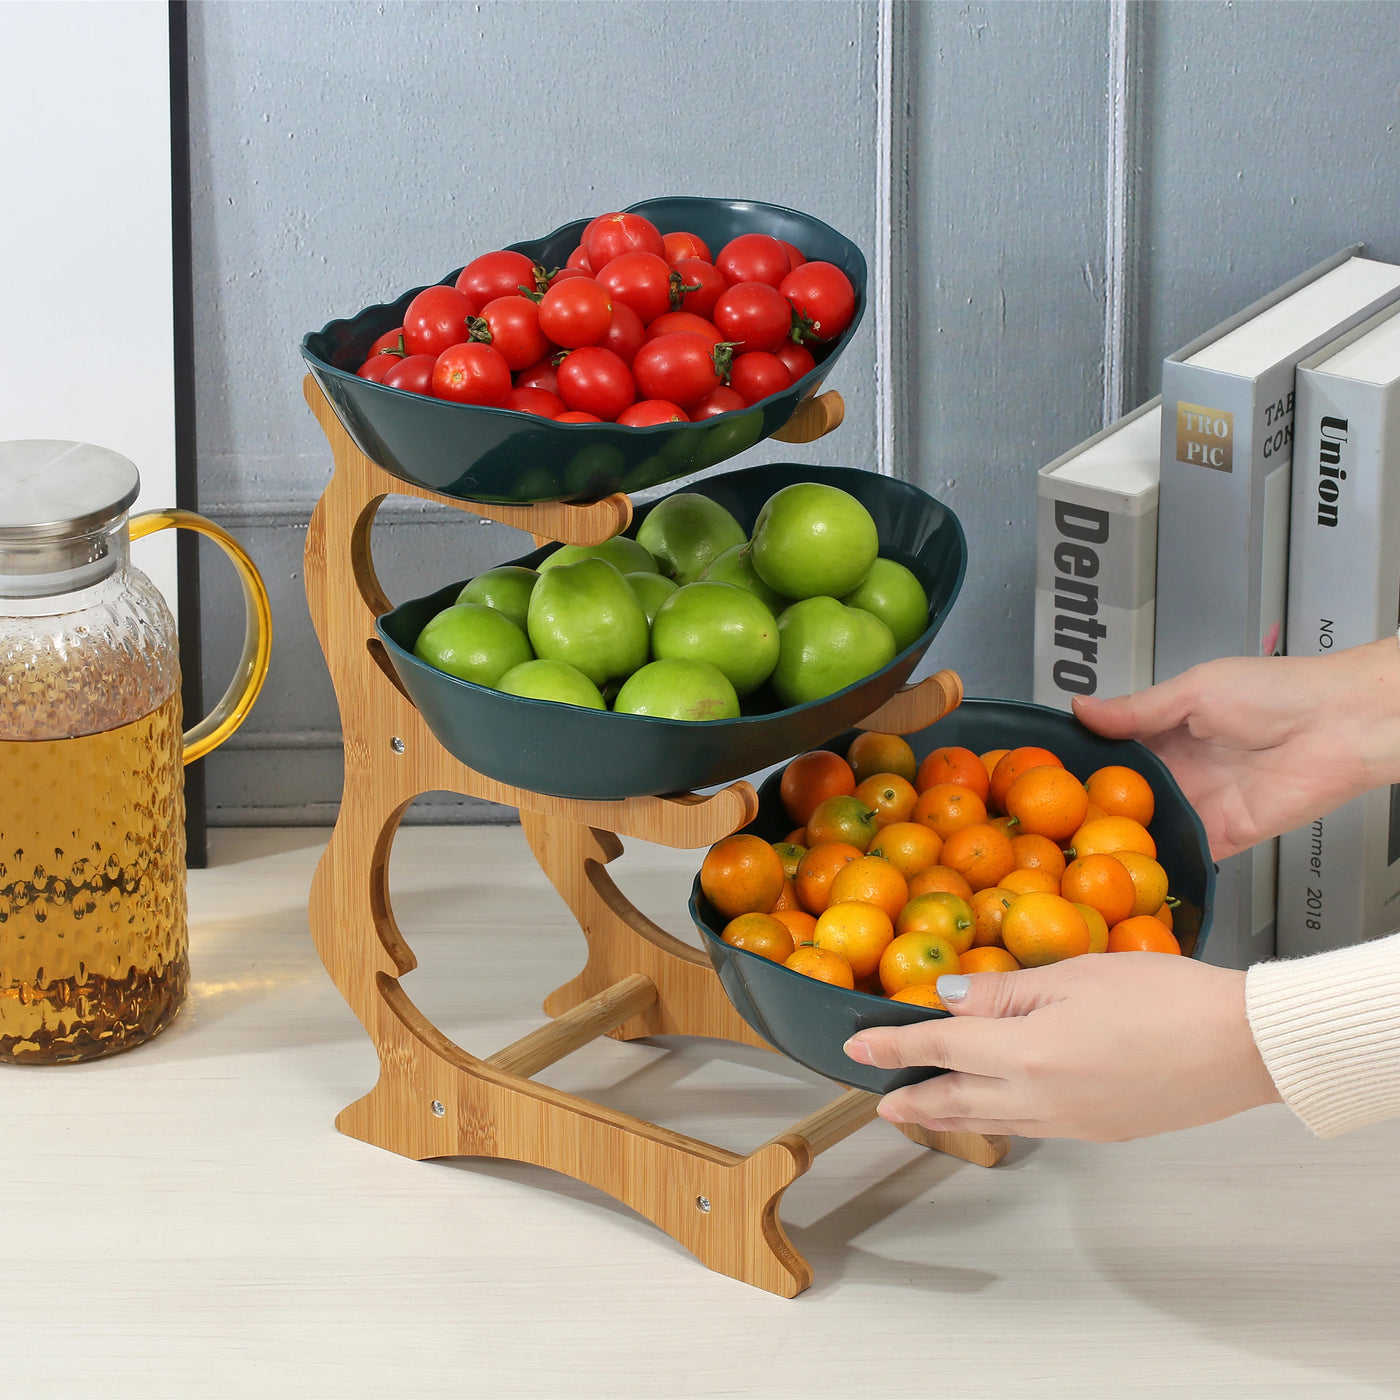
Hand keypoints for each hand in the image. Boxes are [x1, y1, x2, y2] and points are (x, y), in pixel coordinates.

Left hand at [844, 957, 1279, 1140]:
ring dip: (948, 1114)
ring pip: (991, 1120)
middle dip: (911, 1098)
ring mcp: (1072, 1122)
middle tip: (877, 1099)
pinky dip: (997, 1118)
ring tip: (920, 1109)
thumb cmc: (1166, 996)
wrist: (1243, 1045)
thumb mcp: (1073, 974)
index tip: (857, 1049)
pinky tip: (995, 1106)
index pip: (940, 1046)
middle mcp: (1041, 1097)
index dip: (894, 1047)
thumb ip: (1004, 990)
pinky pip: (1031, 1126)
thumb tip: (948, 995)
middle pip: (956, 1099)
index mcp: (1027, 1052)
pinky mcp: (1100, 1131)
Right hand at [1072, 637, 1399, 858]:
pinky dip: (1161, 862)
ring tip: (1081, 847)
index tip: (1047, 774)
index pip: (1113, 749)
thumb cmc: (1279, 693)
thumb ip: (1137, 708)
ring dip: (1122, 837)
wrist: (1340, 726)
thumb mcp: (1194, 689)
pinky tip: (1130, 866)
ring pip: (1148, 826)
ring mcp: (1199, 803)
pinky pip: (1185, 854)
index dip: (1082, 761)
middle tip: (1052, 819)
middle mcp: (1180, 768)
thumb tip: (1082, 708)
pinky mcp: (1222, 835)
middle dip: (1094, 806)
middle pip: (1125, 793)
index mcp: (1169, 728)